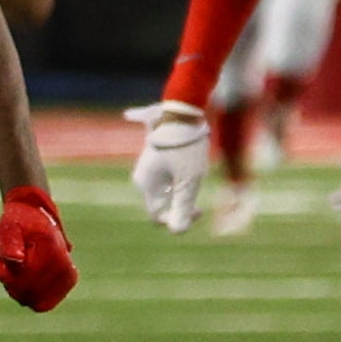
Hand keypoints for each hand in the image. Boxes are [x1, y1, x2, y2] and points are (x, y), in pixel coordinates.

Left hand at [0, 184, 75, 310]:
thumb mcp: (8, 226)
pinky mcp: (67, 283)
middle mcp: (65, 264)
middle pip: (30, 293)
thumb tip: (16, 260)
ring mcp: (67, 276)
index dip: (4, 276)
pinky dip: (28, 295)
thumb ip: (9, 242)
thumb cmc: (18, 221)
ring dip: (19, 290)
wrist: (35, 215)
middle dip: (11, 283)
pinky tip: (20, 278)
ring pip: (36, 302)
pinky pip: (43, 303)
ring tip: (12, 269)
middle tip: (0, 264)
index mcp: (52, 248)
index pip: (27, 279)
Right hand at [128, 100, 205, 234]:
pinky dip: (171, 171)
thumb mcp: (189, 181)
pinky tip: (152, 135)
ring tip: (195, 171)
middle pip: (160, 200)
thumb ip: (182, 207)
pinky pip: (160, 165)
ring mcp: (145, 163)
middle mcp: (141, 176)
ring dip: (178, 185)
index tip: (198, 207)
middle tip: (198, 190)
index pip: (158, 216)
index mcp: (146, 186)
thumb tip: (176, 231)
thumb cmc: (186, 147)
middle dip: (180, 201)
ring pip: (162, 184)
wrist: (181, 110)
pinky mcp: (152, 150)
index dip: (179, 218)